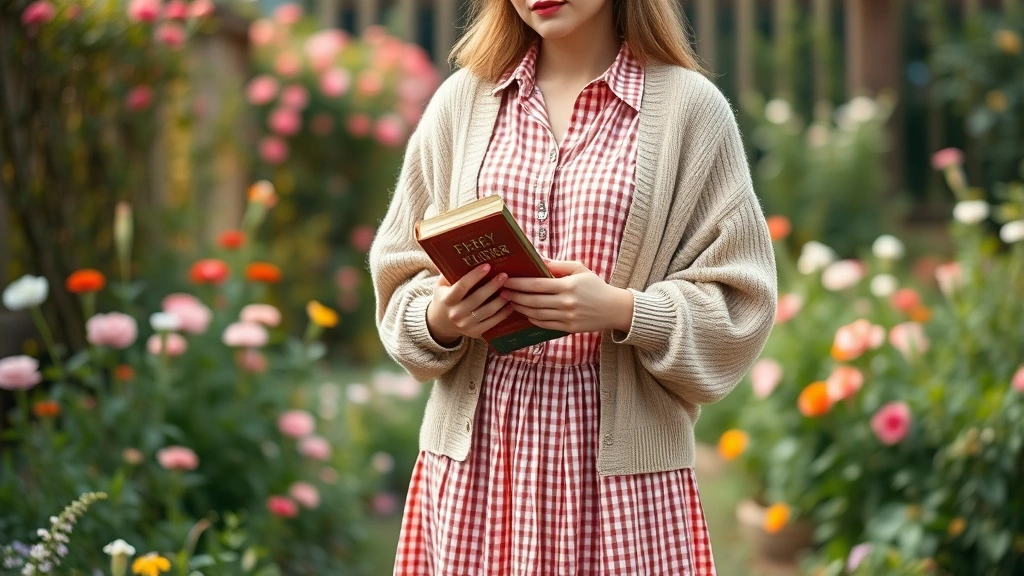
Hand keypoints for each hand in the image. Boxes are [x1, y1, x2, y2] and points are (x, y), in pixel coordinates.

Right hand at [425, 264, 513, 344]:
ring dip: (501, 300)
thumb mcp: (440, 286)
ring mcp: (466, 325)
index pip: (462, 286)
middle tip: (504, 276)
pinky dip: (503, 314)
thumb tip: (461, 256)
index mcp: (447, 300)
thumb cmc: (444, 299)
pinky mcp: (475, 332)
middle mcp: (456, 314)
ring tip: (510, 289)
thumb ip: (448, 273)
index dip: (475, 276)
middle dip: (492, 286)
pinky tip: (510, 304)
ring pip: (487, 311)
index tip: (487, 266)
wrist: (440, 324)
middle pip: (478, 298)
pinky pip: (492, 322)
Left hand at [501, 259, 633, 333]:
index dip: (518, 283)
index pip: (537, 284)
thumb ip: (558, 265)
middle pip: (533, 301)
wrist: (614, 309)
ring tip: (510, 302)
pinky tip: (525, 313)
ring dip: (520, 308)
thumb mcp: (580, 269)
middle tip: (501, 292)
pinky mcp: (568, 328)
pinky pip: (545, 324)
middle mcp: (566, 303)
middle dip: (514, 296)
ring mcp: (567, 317)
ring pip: (536, 314)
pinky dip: (532, 319)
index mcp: (568, 286)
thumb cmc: (595, 286)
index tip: (506, 280)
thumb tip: (537, 258)